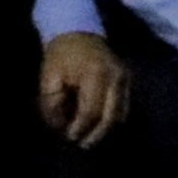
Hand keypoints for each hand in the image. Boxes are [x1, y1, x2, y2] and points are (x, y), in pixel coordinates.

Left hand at [38, 32, 128, 146]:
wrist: (77, 32)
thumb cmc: (60, 55)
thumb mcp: (49, 77)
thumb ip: (52, 103)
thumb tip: (59, 127)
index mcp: (95, 74)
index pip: (90, 111)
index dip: (80, 128)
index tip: (69, 137)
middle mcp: (116, 77)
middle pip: (111, 117)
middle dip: (96, 134)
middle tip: (83, 145)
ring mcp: (126, 78)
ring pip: (121, 115)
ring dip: (105, 129)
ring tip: (89, 137)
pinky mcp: (128, 80)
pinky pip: (124, 107)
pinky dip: (112, 119)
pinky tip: (99, 125)